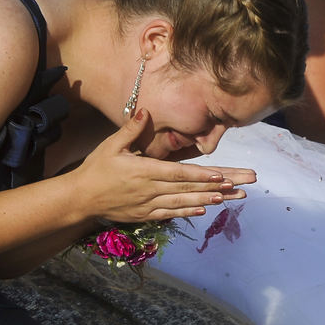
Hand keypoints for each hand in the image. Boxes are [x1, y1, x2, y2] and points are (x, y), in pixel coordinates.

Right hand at [73, 109, 254, 222]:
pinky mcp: (144, 214)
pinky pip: (170, 213)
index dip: (201, 175)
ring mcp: (149, 204)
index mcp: (144, 171)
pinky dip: (187, 212)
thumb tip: (145, 110)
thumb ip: (130, 129)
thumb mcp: (110, 145)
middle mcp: (150, 189)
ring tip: (232, 198)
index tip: (222, 176)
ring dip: (209, 199)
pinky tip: (204, 209)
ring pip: (184, 202)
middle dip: (219, 186)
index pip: (179, 173)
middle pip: (189, 187)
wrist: (80, 198)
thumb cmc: (95, 168)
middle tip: (244, 185)